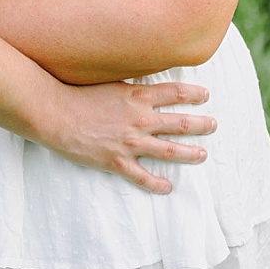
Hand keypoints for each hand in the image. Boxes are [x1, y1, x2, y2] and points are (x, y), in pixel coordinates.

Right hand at [50, 79, 216, 192]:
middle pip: (181, 123)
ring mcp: (130, 142)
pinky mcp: (116, 162)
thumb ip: (133, 86)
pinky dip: (157, 184)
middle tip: (214, 126)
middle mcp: (140, 119)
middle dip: (202, 125)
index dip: (195, 94)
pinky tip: (168, 187)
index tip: (206, 96)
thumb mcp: (111, 81)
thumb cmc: (79, 93)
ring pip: (169, 151)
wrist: (55, 113)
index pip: (177, 93)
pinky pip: (142, 177)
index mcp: (139, 96)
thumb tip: (148, 82)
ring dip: (190, 153)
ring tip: (203, 155)